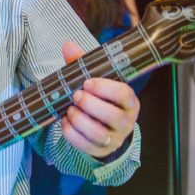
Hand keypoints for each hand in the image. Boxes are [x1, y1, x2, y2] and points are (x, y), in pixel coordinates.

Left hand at [60, 41, 139, 158]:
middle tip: (76, 95)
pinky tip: (65, 122)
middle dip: (90, 104)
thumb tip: (68, 45)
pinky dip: (72, 133)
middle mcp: (126, 121)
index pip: (123, 94)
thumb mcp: (96, 81)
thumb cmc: (102, 99)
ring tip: (70, 110)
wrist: (106, 129)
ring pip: (99, 133)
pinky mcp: (100, 150)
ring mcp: (114, 138)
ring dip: (80, 120)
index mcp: (129, 101)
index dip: (105, 88)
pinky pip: (86, 145)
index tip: (87, 82)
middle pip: (112, 116)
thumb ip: (83, 65)